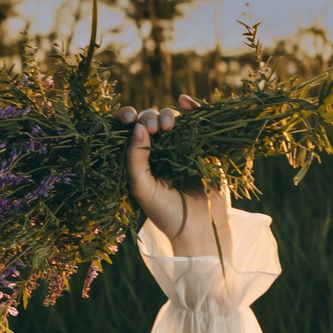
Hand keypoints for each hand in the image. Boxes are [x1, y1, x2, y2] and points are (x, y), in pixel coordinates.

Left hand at [124, 94, 232, 260]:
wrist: (201, 230)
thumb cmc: (167, 214)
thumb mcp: (142, 188)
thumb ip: (135, 159)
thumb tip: (136, 127)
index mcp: (142, 160)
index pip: (132, 132)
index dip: (128, 120)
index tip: (127, 119)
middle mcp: (162, 151)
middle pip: (152, 122)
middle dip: (150, 119)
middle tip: (154, 129)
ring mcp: (184, 148)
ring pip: (175, 119)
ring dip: (168, 114)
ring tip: (168, 125)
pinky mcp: (205, 148)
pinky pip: (199, 123)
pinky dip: (193, 108)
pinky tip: (186, 101)